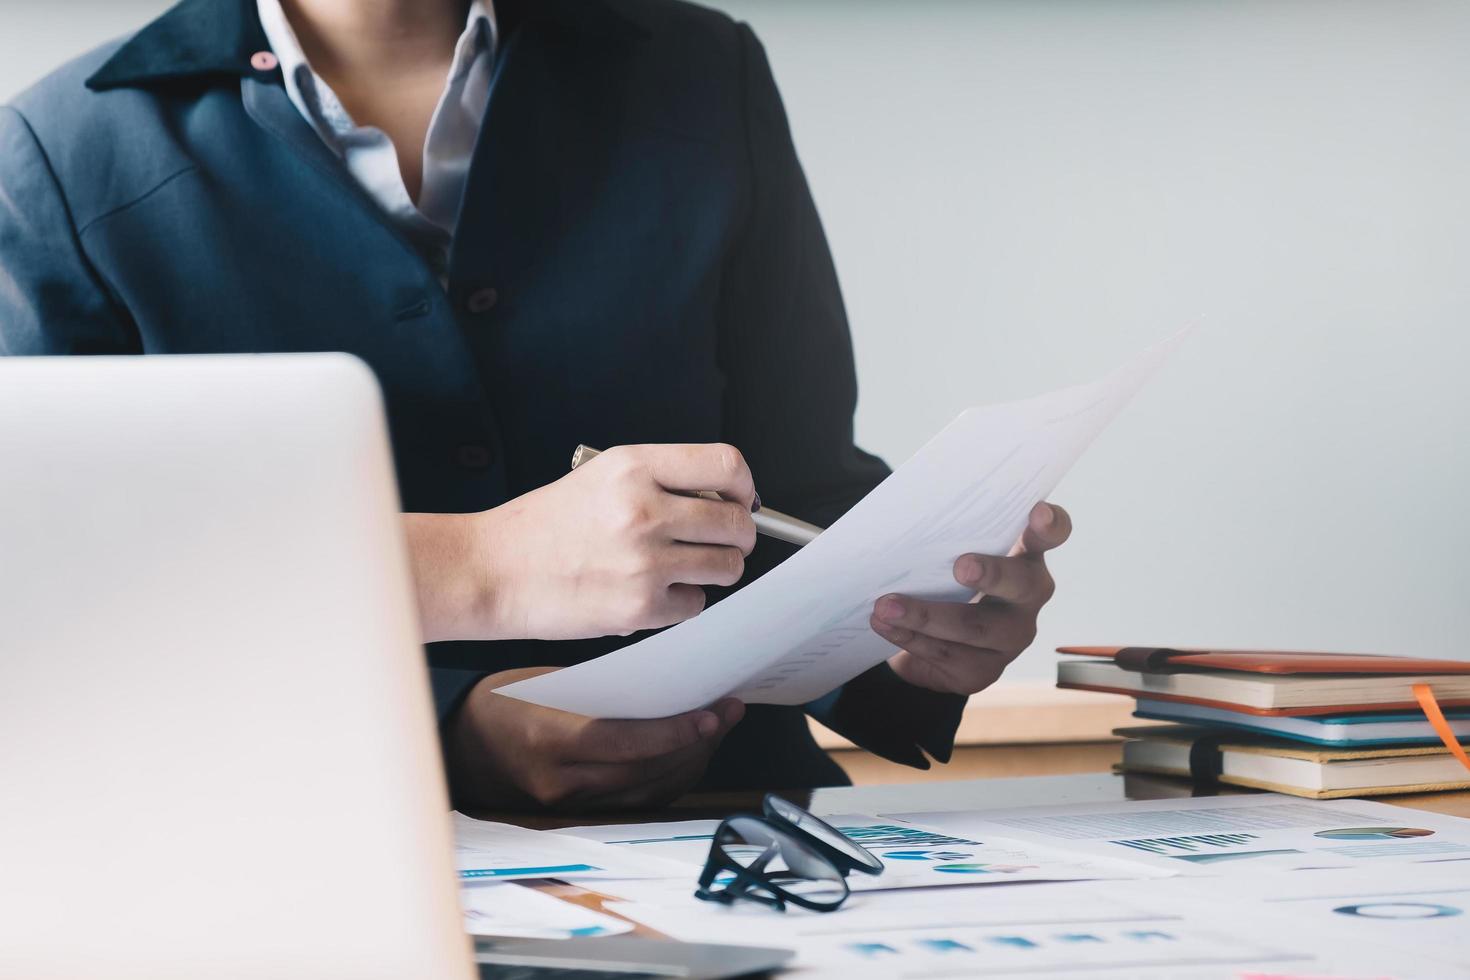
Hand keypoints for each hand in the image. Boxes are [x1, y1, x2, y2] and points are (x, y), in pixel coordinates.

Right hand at [405, 444, 757, 642]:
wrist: (492, 570)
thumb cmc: (542, 526)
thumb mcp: (599, 477)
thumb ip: (659, 481)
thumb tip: (722, 499)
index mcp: (633, 468)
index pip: (726, 465)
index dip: (746, 486)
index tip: (744, 499)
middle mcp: (644, 510)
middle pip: (737, 522)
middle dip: (740, 535)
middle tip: (725, 540)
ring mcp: (644, 562)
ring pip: (726, 567)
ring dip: (717, 569)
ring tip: (686, 566)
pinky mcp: (639, 608)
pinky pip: (695, 605)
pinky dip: (682, 602)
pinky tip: (653, 592)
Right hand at [445, 668, 745, 810]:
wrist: (458, 745)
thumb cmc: (504, 702)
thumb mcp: (548, 682)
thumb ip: (603, 691)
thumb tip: (669, 688)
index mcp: (549, 739)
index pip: (626, 743)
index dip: (675, 732)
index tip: (712, 713)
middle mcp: (560, 780)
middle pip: (646, 770)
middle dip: (696, 741)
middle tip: (727, 711)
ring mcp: (568, 804)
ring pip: (649, 790)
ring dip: (689, 759)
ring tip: (717, 727)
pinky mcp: (576, 813)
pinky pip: (636, 800)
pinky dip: (668, 776)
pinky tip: (689, 751)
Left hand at [871, 502, 1071, 694]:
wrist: (925, 641)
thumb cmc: (940, 581)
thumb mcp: (944, 554)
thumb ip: (941, 538)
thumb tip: (898, 522)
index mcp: (1023, 556)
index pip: (1049, 535)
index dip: (1051, 524)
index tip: (1038, 512)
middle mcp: (1026, 598)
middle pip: (1022, 584)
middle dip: (992, 574)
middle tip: (962, 567)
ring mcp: (1011, 638)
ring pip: (974, 627)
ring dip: (926, 615)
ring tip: (886, 605)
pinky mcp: (984, 671)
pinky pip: (947, 655)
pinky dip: (910, 638)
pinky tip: (884, 626)